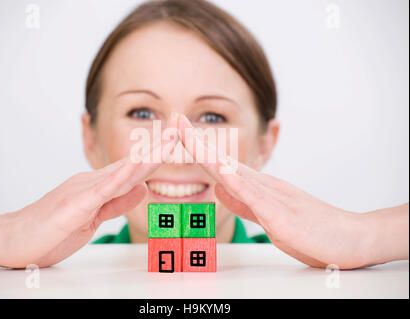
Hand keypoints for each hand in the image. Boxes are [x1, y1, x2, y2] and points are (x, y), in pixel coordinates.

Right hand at [0, 114, 179, 268]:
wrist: (10, 239)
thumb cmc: (49, 231)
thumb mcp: (92, 218)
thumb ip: (117, 202)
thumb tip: (142, 188)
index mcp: (97, 186)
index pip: (132, 169)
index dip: (156, 155)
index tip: (175, 142)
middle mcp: (91, 182)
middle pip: (132, 163)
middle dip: (158, 146)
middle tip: (179, 127)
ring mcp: (82, 191)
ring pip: (121, 171)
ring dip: (147, 156)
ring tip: (169, 140)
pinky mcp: (74, 206)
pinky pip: (101, 191)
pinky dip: (121, 179)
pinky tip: (137, 171)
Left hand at [177, 114, 407, 268]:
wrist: (351, 238)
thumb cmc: (312, 230)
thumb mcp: (267, 217)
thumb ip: (242, 203)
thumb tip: (218, 188)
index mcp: (256, 188)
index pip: (221, 165)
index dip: (198, 149)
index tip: (178, 132)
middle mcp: (261, 185)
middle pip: (222, 161)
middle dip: (195, 141)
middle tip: (174, 119)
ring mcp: (271, 197)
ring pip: (234, 172)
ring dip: (209, 154)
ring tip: (186, 135)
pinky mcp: (280, 215)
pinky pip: (255, 197)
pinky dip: (237, 183)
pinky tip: (221, 172)